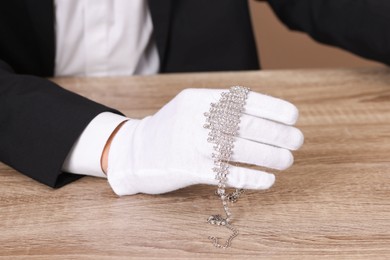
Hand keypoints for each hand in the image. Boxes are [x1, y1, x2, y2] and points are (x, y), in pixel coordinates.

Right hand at [106, 88, 303, 194]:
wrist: (133, 150)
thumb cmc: (171, 129)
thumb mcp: (191, 107)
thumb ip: (220, 108)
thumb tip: (264, 116)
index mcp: (199, 98)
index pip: (243, 99)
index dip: (272, 108)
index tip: (293, 117)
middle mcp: (196, 118)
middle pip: (245, 124)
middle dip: (277, 133)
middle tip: (297, 141)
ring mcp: (190, 144)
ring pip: (238, 148)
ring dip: (269, 155)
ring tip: (287, 160)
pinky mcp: (186, 169)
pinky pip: (225, 174)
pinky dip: (251, 177)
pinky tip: (268, 180)